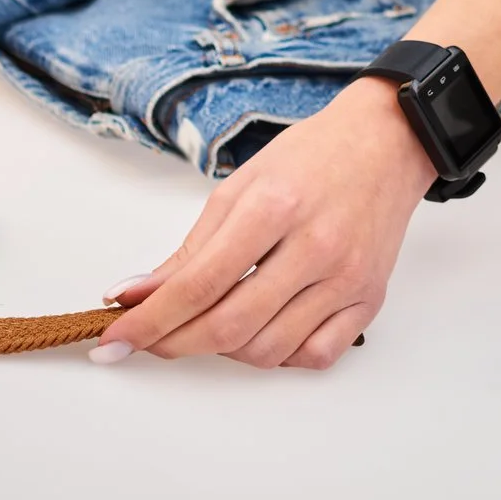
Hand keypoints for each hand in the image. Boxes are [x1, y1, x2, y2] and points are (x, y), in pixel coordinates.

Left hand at [94, 76, 436, 370]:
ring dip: (223, 351)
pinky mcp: (370, 299)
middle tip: (148, 340)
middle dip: (174, 343)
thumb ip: (189, 249)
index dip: (149, 320)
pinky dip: (278, 356)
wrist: (386, 144)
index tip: (114, 339)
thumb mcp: (238, 187)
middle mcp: (316, 247)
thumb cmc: (311, 157)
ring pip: (268, 350)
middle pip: (229, 327)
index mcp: (274, 208)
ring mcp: (347, 278)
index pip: (198, 284)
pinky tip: (262, 331)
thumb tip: (136, 294)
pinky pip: (315, 355)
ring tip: (208, 324)